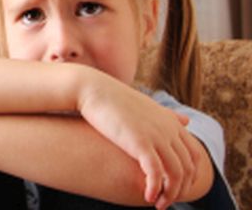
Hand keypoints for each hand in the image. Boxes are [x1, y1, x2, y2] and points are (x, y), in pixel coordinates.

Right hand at [77, 72, 201, 208]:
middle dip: (180, 189)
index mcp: (171, 122)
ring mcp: (156, 136)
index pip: (194, 155)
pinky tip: (147, 197)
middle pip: (188, 168)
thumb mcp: (148, 106)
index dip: (190, 175)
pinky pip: (156, 173)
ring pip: (176, 174)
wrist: (92, 89)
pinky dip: (155, 189)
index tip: (176, 187)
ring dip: (169, 194)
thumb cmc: (115, 98)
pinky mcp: (140, 143)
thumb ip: (169, 116)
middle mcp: (168, 129)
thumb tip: (187, 121)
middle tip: (167, 201)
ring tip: (158, 204)